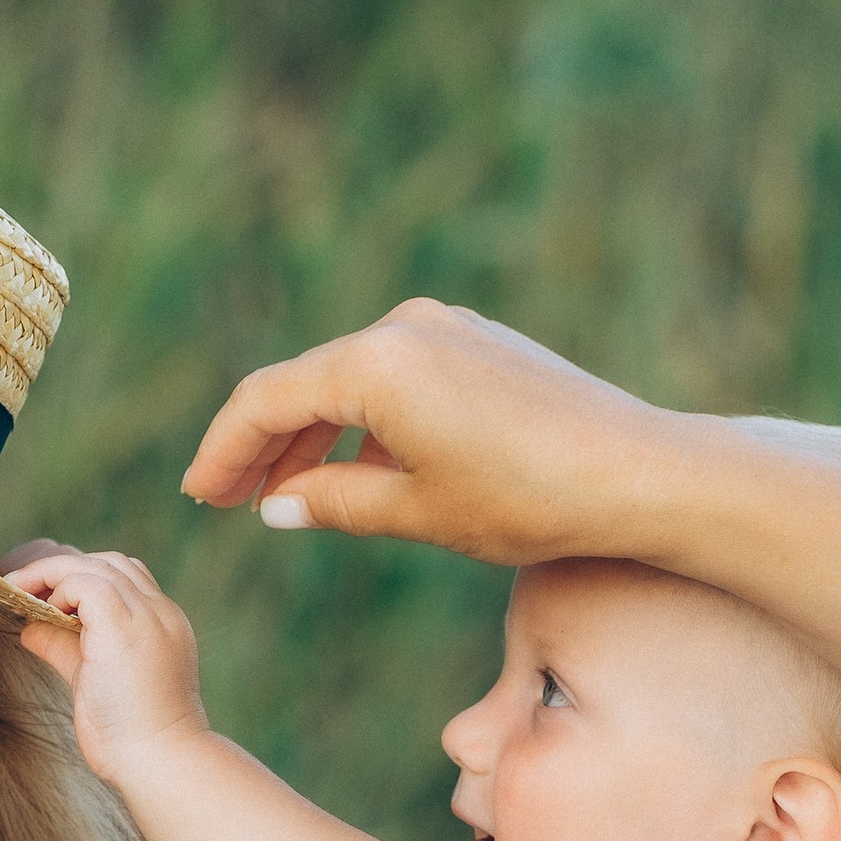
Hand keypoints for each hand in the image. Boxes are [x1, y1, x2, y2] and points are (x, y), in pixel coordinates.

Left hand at [1, 540, 212, 790]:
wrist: (161, 764)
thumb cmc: (132, 739)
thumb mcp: (92, 681)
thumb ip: (64, 647)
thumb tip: (28, 627)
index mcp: (162, 627)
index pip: (125, 581)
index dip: (81, 582)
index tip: (44, 599)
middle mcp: (160, 614)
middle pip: (111, 564)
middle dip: (64, 570)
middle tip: (21, 587)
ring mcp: (147, 616)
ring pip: (96, 565)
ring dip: (52, 573)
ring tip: (18, 590)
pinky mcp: (123, 625)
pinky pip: (84, 582)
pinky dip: (54, 586)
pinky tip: (33, 605)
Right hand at [179, 299, 690, 571]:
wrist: (640, 473)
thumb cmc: (528, 499)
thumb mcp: (416, 512)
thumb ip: (331, 503)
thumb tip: (275, 504)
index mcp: (374, 364)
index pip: (265, 401)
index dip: (222, 451)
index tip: (199, 496)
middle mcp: (404, 328)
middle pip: (303, 384)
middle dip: (261, 445)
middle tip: (227, 501)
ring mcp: (446, 329)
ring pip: (349, 381)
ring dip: (311, 437)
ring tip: (282, 495)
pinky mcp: (479, 344)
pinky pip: (396, 378)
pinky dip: (361, 422)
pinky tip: (355, 470)